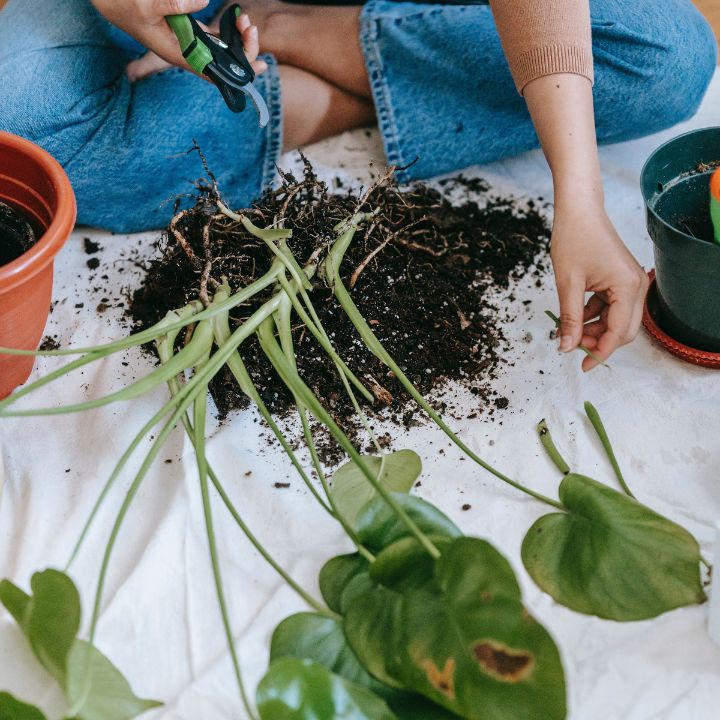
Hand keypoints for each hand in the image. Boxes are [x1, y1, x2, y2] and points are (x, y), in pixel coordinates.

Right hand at [90, 0, 266, 80]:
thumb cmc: (120, 2)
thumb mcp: (146, 3)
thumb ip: (174, 3)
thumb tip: (203, 2)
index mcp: (176, 53)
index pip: (212, 72)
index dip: (236, 74)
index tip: (257, 67)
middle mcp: (185, 51)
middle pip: (221, 63)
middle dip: (242, 50)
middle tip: (251, 28)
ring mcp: (187, 39)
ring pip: (220, 47)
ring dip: (236, 36)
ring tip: (243, 18)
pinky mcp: (186, 27)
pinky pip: (213, 34)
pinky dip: (226, 27)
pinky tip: (235, 17)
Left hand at [551, 202, 647, 370]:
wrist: (578, 210)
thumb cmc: (573, 239)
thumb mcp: (567, 283)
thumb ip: (569, 318)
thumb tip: (567, 347)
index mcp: (628, 286)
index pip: (618, 332)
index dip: (600, 352)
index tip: (582, 366)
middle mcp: (637, 286)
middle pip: (623, 330)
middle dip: (598, 342)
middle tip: (572, 348)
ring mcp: (631, 283)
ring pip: (617, 321)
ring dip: (595, 330)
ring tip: (568, 331)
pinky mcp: (622, 281)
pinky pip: (611, 308)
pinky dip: (594, 316)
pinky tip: (575, 317)